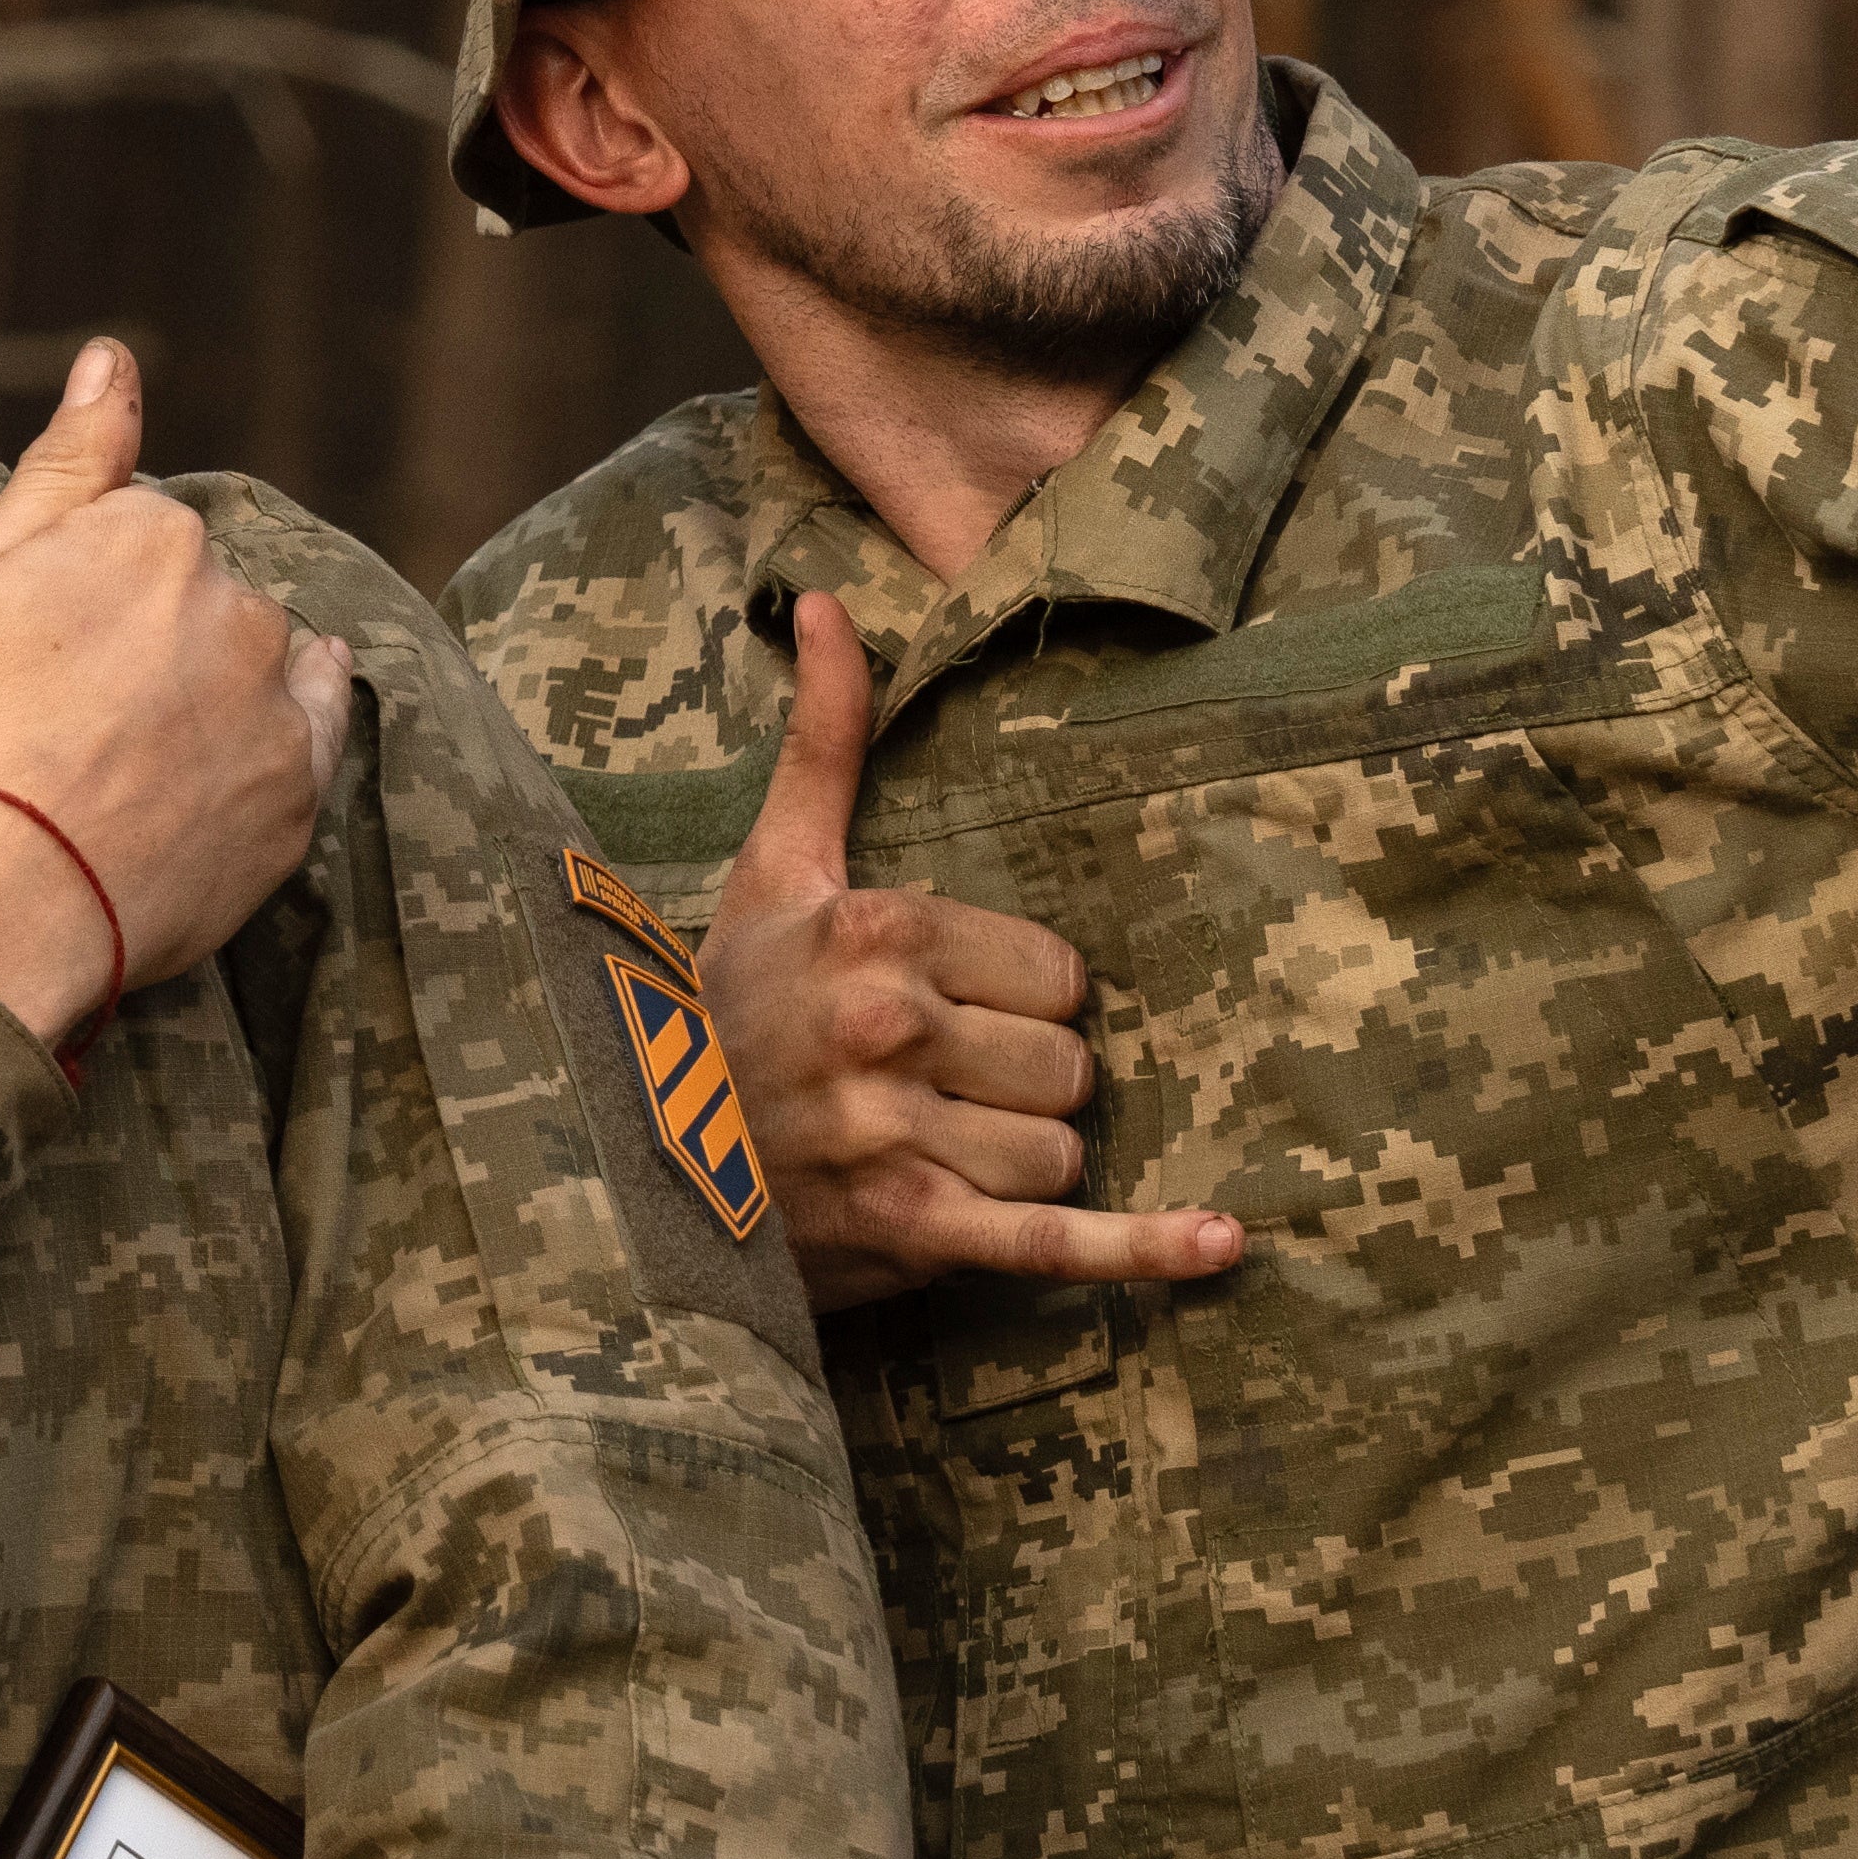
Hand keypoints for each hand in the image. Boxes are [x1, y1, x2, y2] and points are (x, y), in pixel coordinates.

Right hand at [0, 338, 353, 1040]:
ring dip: (215, 690)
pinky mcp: (299, 790)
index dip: (86, 597)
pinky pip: (310, 733)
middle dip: (158, 637)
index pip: (141, 537)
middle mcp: (237, 602)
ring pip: (258, 664)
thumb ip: (69, 460)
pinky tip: (222, 762)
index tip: (42, 655)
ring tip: (128, 762)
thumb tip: (115, 358)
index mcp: (155, 534)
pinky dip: (272, 738)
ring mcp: (275, 700)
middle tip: (75, 718)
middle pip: (206, 597)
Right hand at [701, 592, 1244, 1318]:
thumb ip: (827, 740)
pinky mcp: (908, 1232)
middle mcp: (892, 1026)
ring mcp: (899, 1135)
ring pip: (1060, 1155)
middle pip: (1067, 1070)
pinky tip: (1226, 1242)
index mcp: (879, 930)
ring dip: (1017, 1168)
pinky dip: (1144, 1252)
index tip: (953, 1019)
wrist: (632, 1161)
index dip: (1023, 1006)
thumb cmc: (724, 1006)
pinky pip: (1053, 1242)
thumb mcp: (775, 867)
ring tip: (930, 1158)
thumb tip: (828, 606)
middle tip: (935, 1095)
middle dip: (1021, 1089)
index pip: (1061, 977)